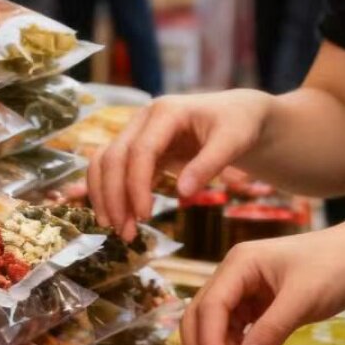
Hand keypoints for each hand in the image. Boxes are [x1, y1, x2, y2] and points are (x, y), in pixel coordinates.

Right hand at [86, 90, 271, 240]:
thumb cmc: (239, 125)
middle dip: (114, 196)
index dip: (137, 185)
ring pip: (104, 162)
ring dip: (105, 195)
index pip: (140, 150)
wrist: (239, 114)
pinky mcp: (137, 147)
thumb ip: (208, 165)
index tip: (145, 217)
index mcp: (166, 112)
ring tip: (118, 229)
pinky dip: (110, 191)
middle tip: (125, 232)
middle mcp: (143, 118)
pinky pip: (112, 168)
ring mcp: (136, 132)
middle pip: (113, 157)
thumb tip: (183, 194)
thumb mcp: (234, 141)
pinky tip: (119, 216)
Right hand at [181, 227, 344, 344]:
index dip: (208, 341)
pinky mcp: (260, 302)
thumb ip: (272, 329)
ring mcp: (246, 288)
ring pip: (215, 321)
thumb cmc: (336, 265)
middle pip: (202, 312)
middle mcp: (235, 274)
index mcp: (239, 263)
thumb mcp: (304, 298)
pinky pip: (236, 325)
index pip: (211, 305)